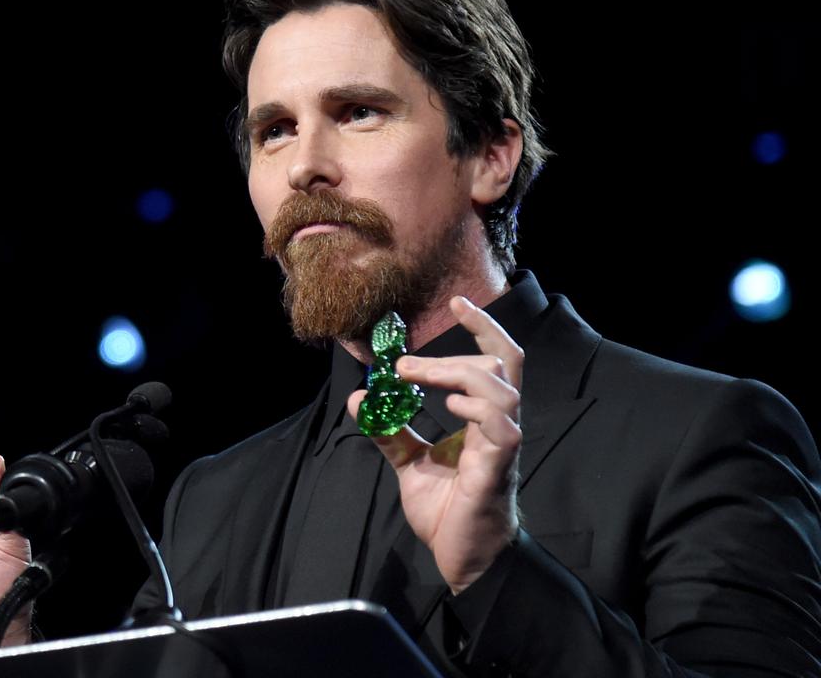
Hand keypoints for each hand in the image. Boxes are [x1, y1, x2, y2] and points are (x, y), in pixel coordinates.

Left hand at [348, 295, 522, 593]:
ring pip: (500, 387)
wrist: (462, 559)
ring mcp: (502, 445)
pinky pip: (501, 425)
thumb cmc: (447, 512)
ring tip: (415, 378)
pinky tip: (450, 406)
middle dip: (452, 353)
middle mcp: (500, 425)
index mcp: (484, 419)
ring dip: (454, 373)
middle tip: (403, 365)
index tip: (458, 302)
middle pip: (500, 364)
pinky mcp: (498, 467)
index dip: (482, 328)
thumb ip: (389, 430)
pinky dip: (477, 407)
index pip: (496, 360)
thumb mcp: (408, 464)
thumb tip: (359, 399)